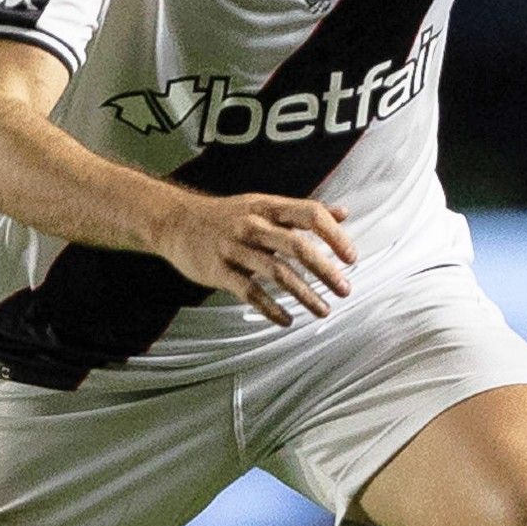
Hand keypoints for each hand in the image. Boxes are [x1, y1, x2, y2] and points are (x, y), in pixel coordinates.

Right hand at [154, 192, 357, 325]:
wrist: (175, 222)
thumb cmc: (227, 215)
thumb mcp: (264, 205)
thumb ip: (303, 211)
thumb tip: (344, 212)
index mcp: (268, 207)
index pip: (310, 214)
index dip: (334, 235)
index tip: (351, 257)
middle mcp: (253, 225)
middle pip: (296, 246)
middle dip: (325, 270)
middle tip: (345, 289)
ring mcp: (235, 248)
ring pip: (276, 273)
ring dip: (304, 295)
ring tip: (324, 310)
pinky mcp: (219, 271)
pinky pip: (250, 293)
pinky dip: (271, 309)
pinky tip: (287, 320)